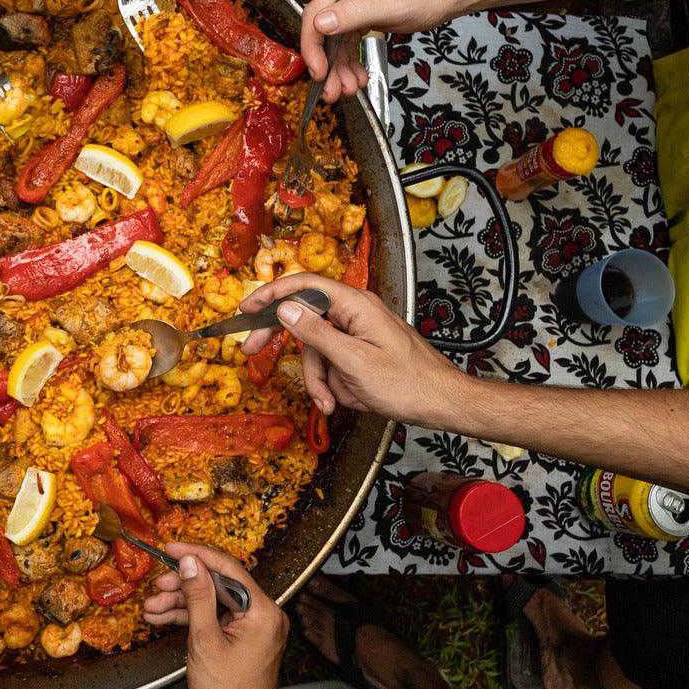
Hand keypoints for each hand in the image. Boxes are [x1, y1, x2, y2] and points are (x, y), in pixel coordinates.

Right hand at [140, 543, 300, 688]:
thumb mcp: (205, 641)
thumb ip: (198, 598)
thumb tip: (190, 563)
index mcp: (262, 610)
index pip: (228, 568)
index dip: (196, 555)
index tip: (171, 548)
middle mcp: (262, 612)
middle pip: (219, 584)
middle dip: (183, 585)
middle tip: (157, 586)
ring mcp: (253, 624)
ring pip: (213, 600)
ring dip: (181, 603)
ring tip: (152, 608)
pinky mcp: (243, 635)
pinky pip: (216, 616)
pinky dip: (191, 617)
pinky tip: (165, 618)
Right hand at [236, 273, 468, 424]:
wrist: (443, 403)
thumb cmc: (407, 383)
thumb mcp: (353, 361)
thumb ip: (316, 333)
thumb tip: (285, 308)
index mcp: (355, 305)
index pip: (304, 286)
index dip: (271, 293)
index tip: (246, 308)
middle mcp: (355, 312)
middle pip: (306, 319)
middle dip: (284, 343)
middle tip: (251, 352)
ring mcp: (359, 332)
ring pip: (318, 349)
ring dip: (318, 378)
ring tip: (329, 402)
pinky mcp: (362, 351)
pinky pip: (334, 362)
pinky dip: (333, 383)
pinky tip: (343, 401)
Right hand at [300, 0, 479, 101]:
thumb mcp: (392, 4)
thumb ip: (354, 12)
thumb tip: (320, 23)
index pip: (314, 16)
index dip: (313, 48)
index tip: (319, 73)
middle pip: (323, 33)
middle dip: (328, 66)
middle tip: (333, 90)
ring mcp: (352, 4)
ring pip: (335, 43)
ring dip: (339, 69)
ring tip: (349, 88)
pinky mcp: (360, 16)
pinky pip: (348, 44)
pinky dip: (350, 63)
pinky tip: (357, 76)